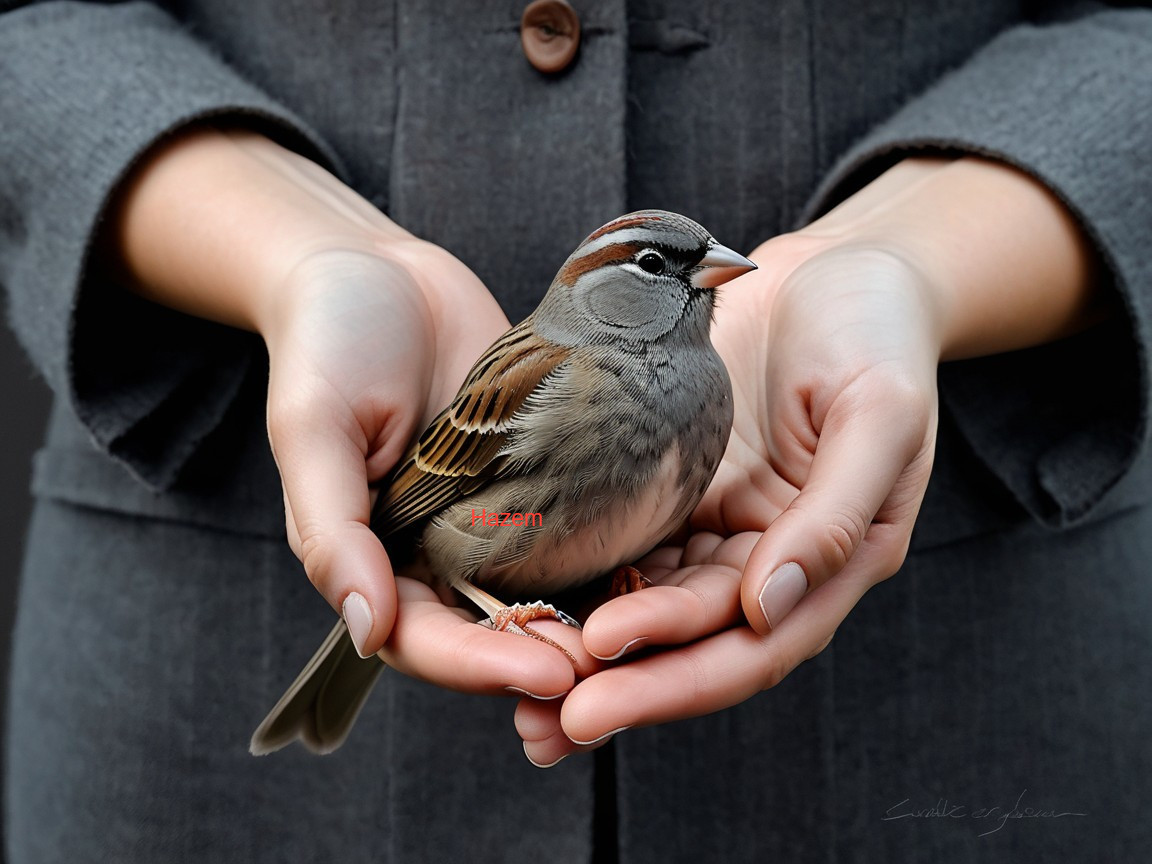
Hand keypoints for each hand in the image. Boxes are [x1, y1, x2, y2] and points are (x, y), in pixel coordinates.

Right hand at [109, 126, 597, 698]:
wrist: (381, 273)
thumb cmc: (331, 340)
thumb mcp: (313, 424)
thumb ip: (332, 525)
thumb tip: (365, 629)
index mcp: (374, 558)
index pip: (424, 638)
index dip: (482, 664)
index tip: (548, 675)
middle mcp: (435, 551)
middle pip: (492, 631)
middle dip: (547, 657)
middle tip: (612, 669)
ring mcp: (490, 516)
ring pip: (538, 591)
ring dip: (586, 621)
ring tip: (647, 634)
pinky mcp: (537, 476)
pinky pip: (572, 526)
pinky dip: (607, 554)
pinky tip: (656, 567)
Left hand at [516, 157, 1103, 764]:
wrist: (831, 272)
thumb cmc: (871, 334)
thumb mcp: (880, 415)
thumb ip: (836, 514)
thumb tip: (771, 606)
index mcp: (825, 561)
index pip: (752, 644)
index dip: (679, 670)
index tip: (602, 679)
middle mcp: (761, 560)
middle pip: (688, 642)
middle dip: (621, 684)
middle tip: (545, 723)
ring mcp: (709, 528)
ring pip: (645, 606)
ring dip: (586, 653)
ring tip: (514, 687)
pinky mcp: (667, 488)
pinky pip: (619, 543)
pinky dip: (578, 582)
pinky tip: (524, 607)